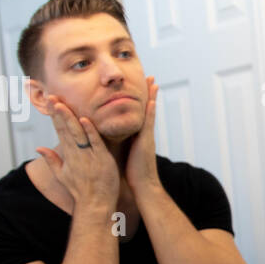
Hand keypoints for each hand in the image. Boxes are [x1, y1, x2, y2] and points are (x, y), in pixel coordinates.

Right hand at [35, 95, 119, 209]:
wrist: (95, 206)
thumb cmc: (81, 191)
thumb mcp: (62, 175)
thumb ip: (51, 160)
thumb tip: (38, 148)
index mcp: (68, 156)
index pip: (60, 131)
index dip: (55, 116)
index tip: (51, 101)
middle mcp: (76, 154)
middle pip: (66, 129)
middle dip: (59, 112)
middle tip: (52, 96)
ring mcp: (88, 157)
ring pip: (78, 134)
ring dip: (70, 118)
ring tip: (62, 104)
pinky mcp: (102, 161)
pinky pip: (95, 143)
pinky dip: (90, 132)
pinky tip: (84, 120)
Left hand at [125, 76, 160, 194]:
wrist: (143, 186)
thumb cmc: (132, 174)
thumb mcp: (125, 155)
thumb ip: (121, 144)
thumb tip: (112, 139)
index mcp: (137, 136)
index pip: (137, 114)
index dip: (139, 101)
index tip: (140, 87)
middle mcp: (143, 133)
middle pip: (146, 108)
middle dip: (148, 93)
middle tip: (150, 77)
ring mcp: (146, 136)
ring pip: (148, 111)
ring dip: (151, 96)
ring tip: (153, 81)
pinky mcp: (146, 141)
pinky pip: (148, 122)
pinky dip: (150, 111)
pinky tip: (151, 100)